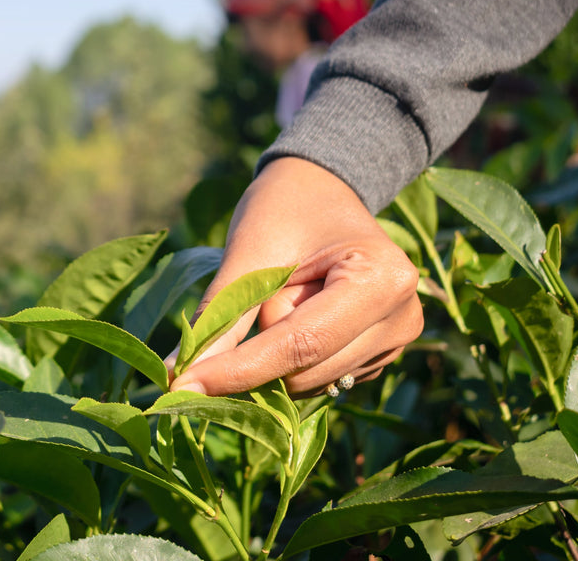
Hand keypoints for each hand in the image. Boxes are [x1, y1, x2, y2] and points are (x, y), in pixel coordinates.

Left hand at [169, 157, 422, 396]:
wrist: (321, 191)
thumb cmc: (285, 207)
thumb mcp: (249, 251)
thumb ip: (220, 315)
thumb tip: (175, 373)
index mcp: (381, 280)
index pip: (301, 344)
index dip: (239, 370)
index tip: (183, 386)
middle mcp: (402, 318)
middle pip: (304, 372)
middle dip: (260, 347)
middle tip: (265, 288)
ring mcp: (397, 343)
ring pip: (307, 384)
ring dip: (275, 352)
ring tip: (290, 294)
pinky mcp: (379, 358)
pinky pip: (316, 381)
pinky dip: (290, 359)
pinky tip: (299, 314)